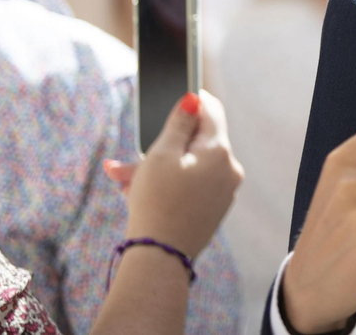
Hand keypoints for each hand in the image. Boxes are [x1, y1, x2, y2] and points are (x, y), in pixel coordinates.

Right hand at [103, 91, 244, 258]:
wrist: (159, 257)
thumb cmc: (157, 202)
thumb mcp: (161, 155)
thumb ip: (179, 123)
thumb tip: (193, 99)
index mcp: (220, 151)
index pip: (211, 111)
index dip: (190, 103)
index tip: (172, 103)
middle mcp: (229, 169)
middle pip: (195, 143)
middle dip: (162, 147)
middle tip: (131, 160)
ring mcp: (224, 191)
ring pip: (188, 167)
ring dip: (158, 169)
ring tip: (126, 181)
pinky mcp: (214, 209)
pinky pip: (191, 187)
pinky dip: (169, 186)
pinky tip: (139, 195)